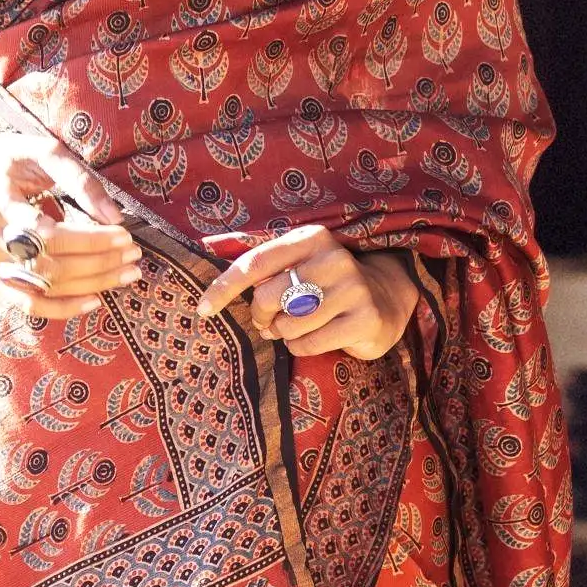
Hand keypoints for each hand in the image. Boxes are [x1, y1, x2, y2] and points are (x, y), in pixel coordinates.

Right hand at [0, 139, 145, 322]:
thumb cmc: (4, 159)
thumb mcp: (41, 151)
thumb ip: (79, 179)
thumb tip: (116, 216)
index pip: (49, 234)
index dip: (91, 239)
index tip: (125, 233)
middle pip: (50, 266)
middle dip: (99, 263)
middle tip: (135, 255)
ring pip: (44, 288)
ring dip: (91, 285)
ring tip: (126, 274)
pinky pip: (28, 304)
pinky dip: (62, 308)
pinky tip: (94, 301)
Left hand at [196, 227, 418, 360]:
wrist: (384, 301)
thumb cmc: (326, 286)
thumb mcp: (299, 265)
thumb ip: (263, 271)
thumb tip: (215, 295)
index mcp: (311, 238)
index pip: (254, 264)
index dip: (223, 288)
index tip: (202, 309)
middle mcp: (333, 258)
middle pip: (267, 299)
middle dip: (262, 317)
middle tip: (273, 320)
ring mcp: (353, 289)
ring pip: (287, 326)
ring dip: (285, 334)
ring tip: (303, 326)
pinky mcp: (364, 319)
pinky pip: (307, 345)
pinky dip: (303, 348)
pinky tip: (320, 337)